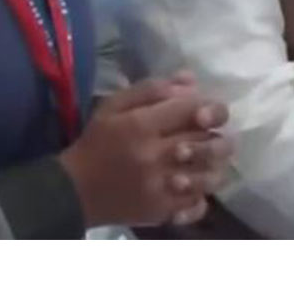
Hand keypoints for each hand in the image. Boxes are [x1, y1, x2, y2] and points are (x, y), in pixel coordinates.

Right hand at [58, 73, 231, 228]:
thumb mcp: (115, 105)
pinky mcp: (161, 212)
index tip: (209, 113)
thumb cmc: (96, 142)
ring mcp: (160, 188)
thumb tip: (190, 80)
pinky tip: (195, 186)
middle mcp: (155, 157)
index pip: (193, 110)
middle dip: (218, 136)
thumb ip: (153, 89)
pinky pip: (197, 205)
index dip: (212, 107)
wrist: (74, 191)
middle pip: (206, 143)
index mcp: (142, 126)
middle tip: (213, 135)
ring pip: (209, 176)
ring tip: (209, 160)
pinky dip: (203, 195)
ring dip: (215, 165)